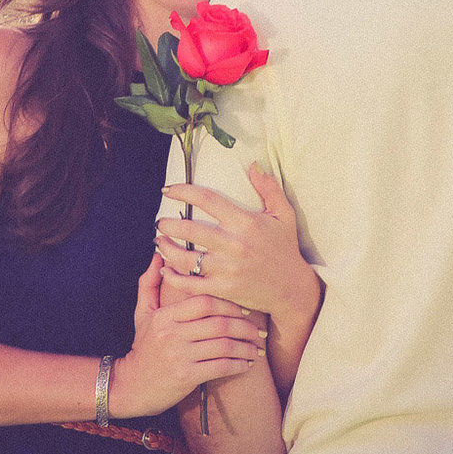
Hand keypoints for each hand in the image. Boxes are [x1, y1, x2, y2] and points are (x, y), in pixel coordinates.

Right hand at [107, 253, 263, 418]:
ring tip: (257, 348)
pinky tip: (246, 365)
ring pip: (223, 346)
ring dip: (245, 347)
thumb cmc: (142, 346)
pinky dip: (238, 365)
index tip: (245, 308)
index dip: (228, 303)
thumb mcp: (142, 312)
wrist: (133, 385)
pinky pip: (220, 368)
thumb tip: (158, 256)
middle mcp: (172, 334)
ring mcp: (180, 357)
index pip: (203, 302)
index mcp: (165, 316)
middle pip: (219, 324)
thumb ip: (150, 283)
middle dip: (244, 327)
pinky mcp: (186, 377)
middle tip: (258, 330)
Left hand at [156, 162, 321, 330]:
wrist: (293, 290)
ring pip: (186, 258)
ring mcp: (228, 269)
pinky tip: (164, 269)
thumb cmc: (285, 249)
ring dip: (166, 249)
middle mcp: (234, 245)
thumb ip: (269, 188)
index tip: (167, 190)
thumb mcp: (284, 215)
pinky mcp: (224, 290)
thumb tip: (254, 164)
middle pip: (190, 230)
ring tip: (158, 241)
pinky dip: (174, 277)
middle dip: (168, 224)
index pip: (206, 199)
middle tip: (159, 221)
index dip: (183, 191)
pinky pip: (191, 284)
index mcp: (245, 222)